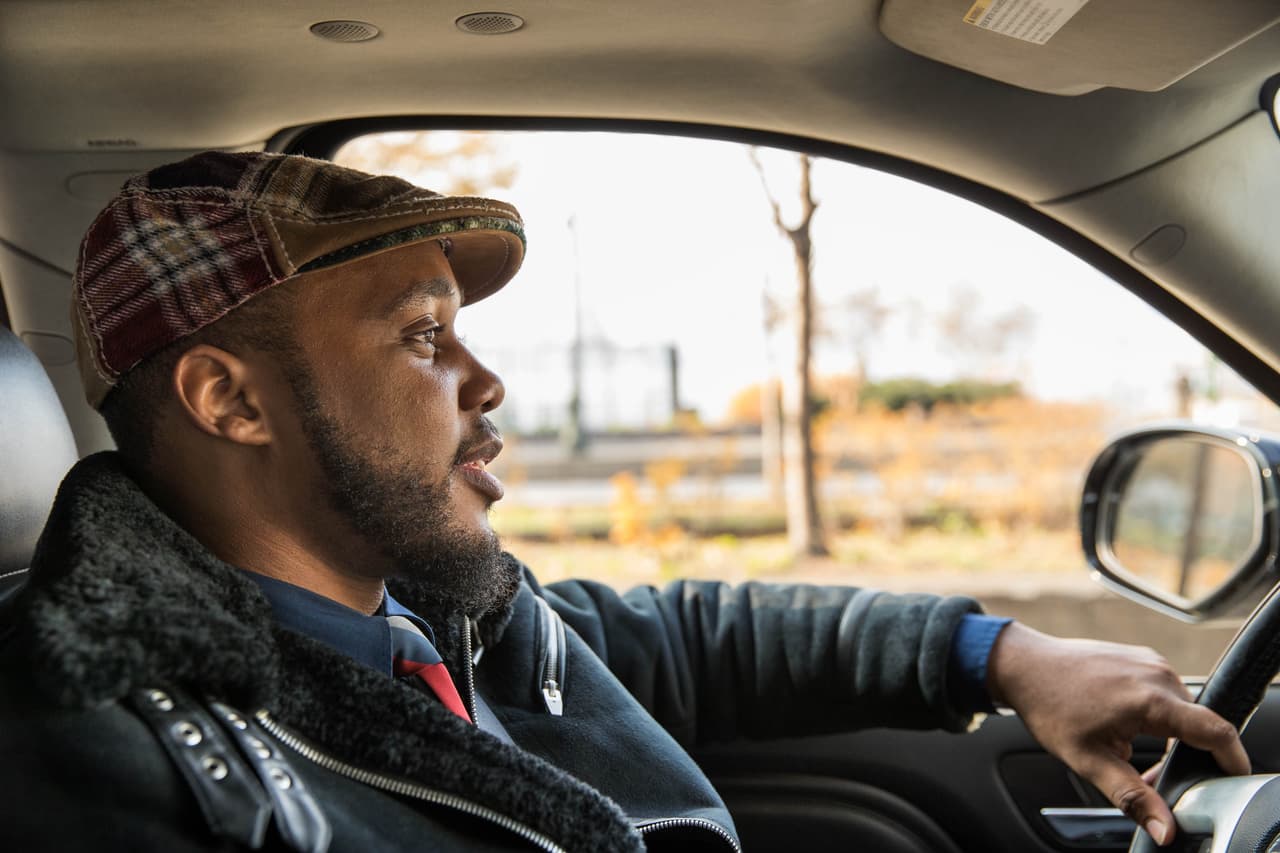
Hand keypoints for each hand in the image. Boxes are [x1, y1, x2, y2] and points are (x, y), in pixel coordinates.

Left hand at [986, 623, 1249, 847]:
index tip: (1234, 780)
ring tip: (1125, 750)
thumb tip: (1165, 829)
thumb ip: (1133, 797)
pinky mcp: (1144, 658)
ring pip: (1182, 711)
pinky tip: (1124, 727)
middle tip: (1146, 778)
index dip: (1233, 759)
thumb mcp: (1088, 760)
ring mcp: (1152, 661)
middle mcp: (1158, 674)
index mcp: (1151, 699)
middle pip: (1198, 726)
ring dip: (1168, 737)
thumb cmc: (1049, 707)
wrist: (1024, 664)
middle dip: (1184, 758)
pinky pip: (1166, 693)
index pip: (1216, 731)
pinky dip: (1157, 716)